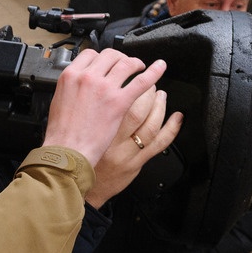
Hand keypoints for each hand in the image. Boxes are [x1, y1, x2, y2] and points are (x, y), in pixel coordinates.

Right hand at [42, 49, 167, 166]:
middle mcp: (88, 77)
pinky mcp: (119, 102)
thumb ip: (73, 87)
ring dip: (136, 63)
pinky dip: (154, 72)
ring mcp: (105, 88)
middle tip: (125, 64)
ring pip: (126, 64)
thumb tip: (82, 83)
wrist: (67, 150)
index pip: (91, 54)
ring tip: (140, 67)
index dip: (102, 57)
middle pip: (110, 55)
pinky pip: (141, 82)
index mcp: (71, 76)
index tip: (107, 62)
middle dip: (120, 58)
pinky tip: (160, 68)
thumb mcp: (59, 100)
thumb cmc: (61, 132)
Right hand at [84, 86, 181, 207]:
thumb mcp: (75, 124)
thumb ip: (91, 105)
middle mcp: (113, 140)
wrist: (77, 179)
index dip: (128, 84)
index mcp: (96, 127)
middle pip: (137, 111)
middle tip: (149, 83)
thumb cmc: (76, 150)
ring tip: (161, 95)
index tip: (130, 74)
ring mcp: (127, 152)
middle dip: (147, 93)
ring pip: (150, 125)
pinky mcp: (137, 162)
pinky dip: (171, 128)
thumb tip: (105, 83)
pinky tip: (176, 117)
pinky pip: (159, 144)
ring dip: (159, 106)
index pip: (115, 100)